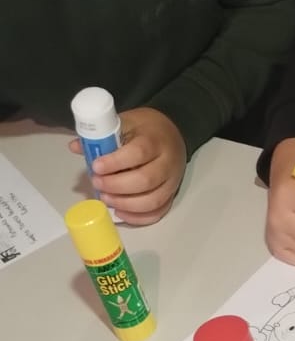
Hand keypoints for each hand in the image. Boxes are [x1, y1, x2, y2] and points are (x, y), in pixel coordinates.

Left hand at [71, 107, 185, 224]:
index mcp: (155, 140)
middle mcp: (167, 162)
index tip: (96, 166)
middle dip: (116, 186)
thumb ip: (103, 135)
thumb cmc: (145, 129)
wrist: (172, 134)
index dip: (115, 162)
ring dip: (125, 204)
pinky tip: (119, 212)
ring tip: (105, 198)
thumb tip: (76, 146)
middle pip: (145, 180)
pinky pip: (157, 213)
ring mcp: (171, 182)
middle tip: (97, 183)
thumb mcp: (125, 123)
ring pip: (152, 201)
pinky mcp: (171, 195)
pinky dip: (137, 217)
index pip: (138, 153)